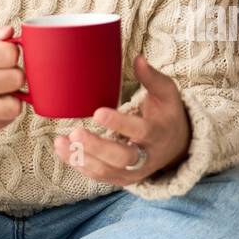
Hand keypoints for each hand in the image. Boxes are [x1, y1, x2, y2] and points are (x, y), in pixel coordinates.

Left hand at [53, 55, 190, 185]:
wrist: (176, 147)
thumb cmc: (166, 114)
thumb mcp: (166, 94)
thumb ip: (151, 78)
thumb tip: (138, 58)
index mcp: (158, 133)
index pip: (140, 131)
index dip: (119, 123)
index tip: (97, 112)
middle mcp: (147, 156)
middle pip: (121, 158)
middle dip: (97, 147)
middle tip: (76, 132)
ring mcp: (134, 171)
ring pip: (107, 171)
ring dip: (82, 158)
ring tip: (61, 142)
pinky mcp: (122, 179)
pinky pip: (99, 176)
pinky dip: (79, 165)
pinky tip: (64, 150)